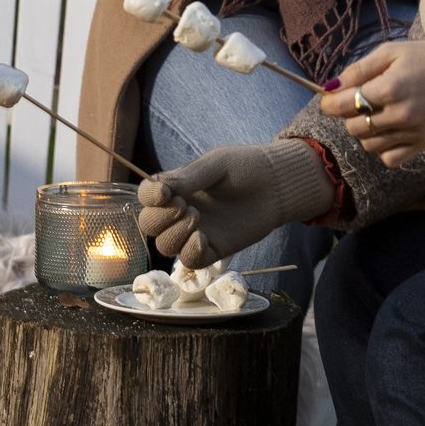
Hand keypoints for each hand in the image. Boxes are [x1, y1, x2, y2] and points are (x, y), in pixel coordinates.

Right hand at [136, 140, 332, 266]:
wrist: (277, 185)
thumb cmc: (246, 167)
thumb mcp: (216, 164)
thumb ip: (188, 177)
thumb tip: (160, 188)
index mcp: (177, 188)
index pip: (147, 196)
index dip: (149, 197)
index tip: (166, 192)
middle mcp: (180, 212)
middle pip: (149, 224)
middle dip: (161, 219)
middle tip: (187, 207)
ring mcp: (195, 232)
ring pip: (165, 246)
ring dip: (175, 235)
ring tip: (198, 218)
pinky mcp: (213, 250)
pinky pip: (190, 261)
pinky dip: (190, 252)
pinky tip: (204, 238)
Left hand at [325, 37, 424, 165]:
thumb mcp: (392, 51)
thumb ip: (359, 69)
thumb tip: (331, 86)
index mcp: (388, 88)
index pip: (341, 105)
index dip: (329, 104)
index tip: (329, 100)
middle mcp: (398, 115)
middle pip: (353, 127)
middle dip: (349, 115)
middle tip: (359, 102)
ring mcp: (411, 133)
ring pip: (368, 145)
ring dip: (365, 131)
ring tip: (376, 115)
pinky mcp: (423, 144)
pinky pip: (390, 159)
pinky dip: (383, 148)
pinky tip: (389, 132)